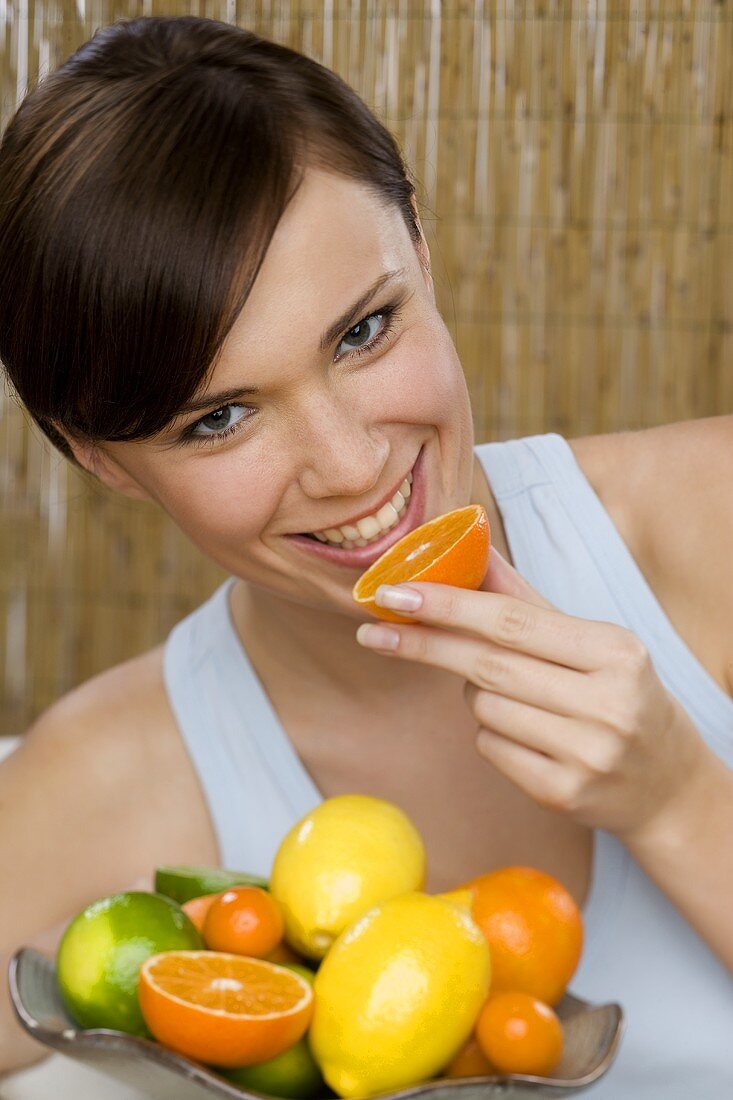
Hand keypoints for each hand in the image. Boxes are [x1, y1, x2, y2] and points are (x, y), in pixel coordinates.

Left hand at [355, 550, 707, 839]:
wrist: (667, 785)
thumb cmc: (620, 697)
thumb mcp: (592, 642)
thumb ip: (527, 598)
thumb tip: (471, 546)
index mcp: (615, 651)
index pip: (512, 620)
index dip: (447, 604)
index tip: (395, 592)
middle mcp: (607, 703)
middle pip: (487, 664)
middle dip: (424, 644)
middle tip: (373, 630)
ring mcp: (586, 753)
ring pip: (483, 707)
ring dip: (473, 692)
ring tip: (511, 693)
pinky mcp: (563, 793)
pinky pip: (490, 746)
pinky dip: (489, 730)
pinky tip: (524, 731)